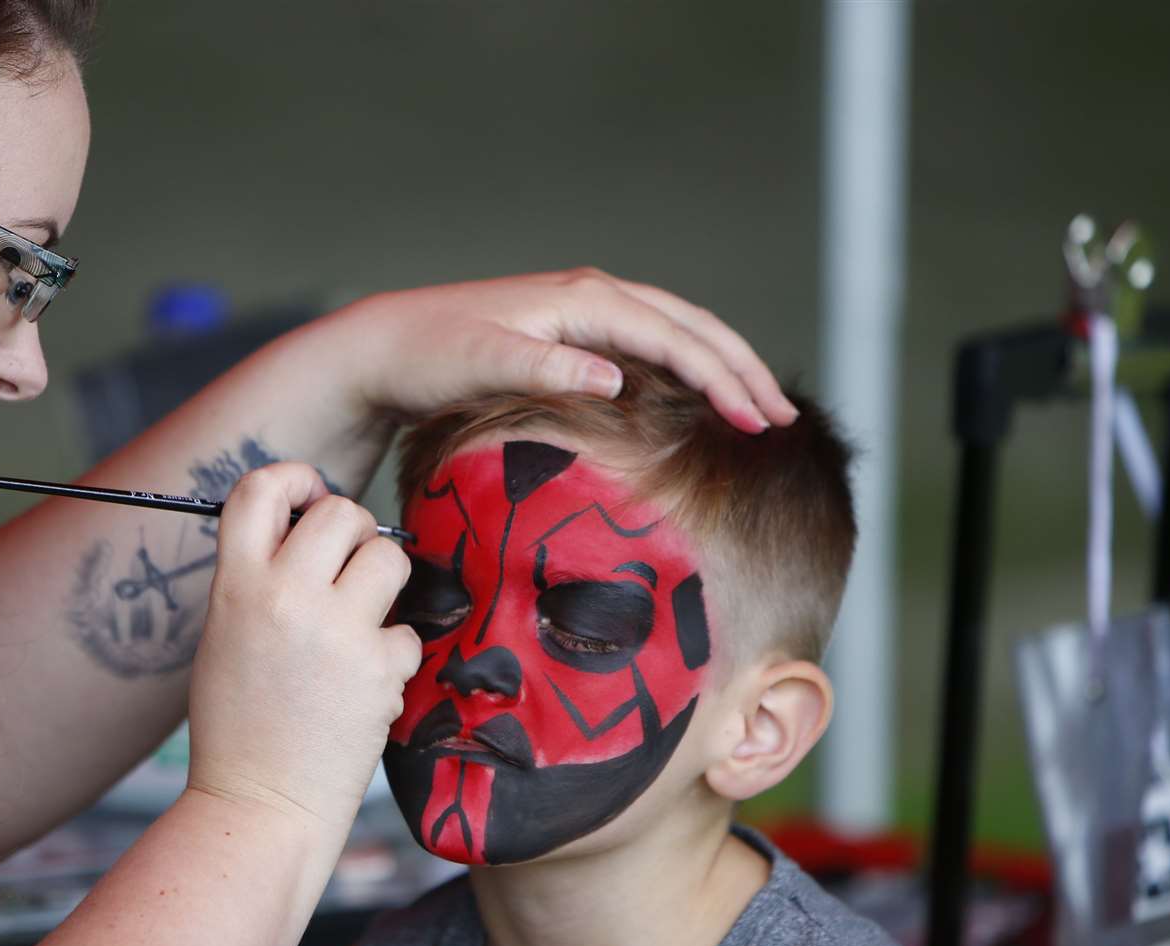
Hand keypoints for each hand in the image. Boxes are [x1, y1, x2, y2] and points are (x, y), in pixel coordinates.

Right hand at [187, 464, 422, 825]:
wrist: (259, 804)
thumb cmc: (240, 725)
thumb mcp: (226, 635)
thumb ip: (259, 578)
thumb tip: (309, 528)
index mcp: (235, 585)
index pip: (261, 488)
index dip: (295, 477)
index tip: (311, 495)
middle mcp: (284, 595)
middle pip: (341, 511)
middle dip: (354, 533)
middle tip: (348, 570)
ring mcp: (335, 629)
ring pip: (389, 556)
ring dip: (384, 582)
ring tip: (361, 623)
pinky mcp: (378, 667)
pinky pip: (406, 631)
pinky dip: (391, 655)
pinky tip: (363, 687)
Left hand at [286, 268, 796, 433]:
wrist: (383, 347)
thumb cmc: (427, 356)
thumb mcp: (481, 363)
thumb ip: (547, 367)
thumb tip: (618, 376)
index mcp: (583, 300)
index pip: (675, 338)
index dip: (723, 380)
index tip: (759, 423)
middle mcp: (593, 297)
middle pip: (692, 327)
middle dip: (743, 370)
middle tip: (786, 420)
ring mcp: (584, 314)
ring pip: (677, 333)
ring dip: (723, 368)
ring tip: (762, 411)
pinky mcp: (573, 335)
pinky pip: (651, 346)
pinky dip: (688, 370)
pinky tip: (702, 405)